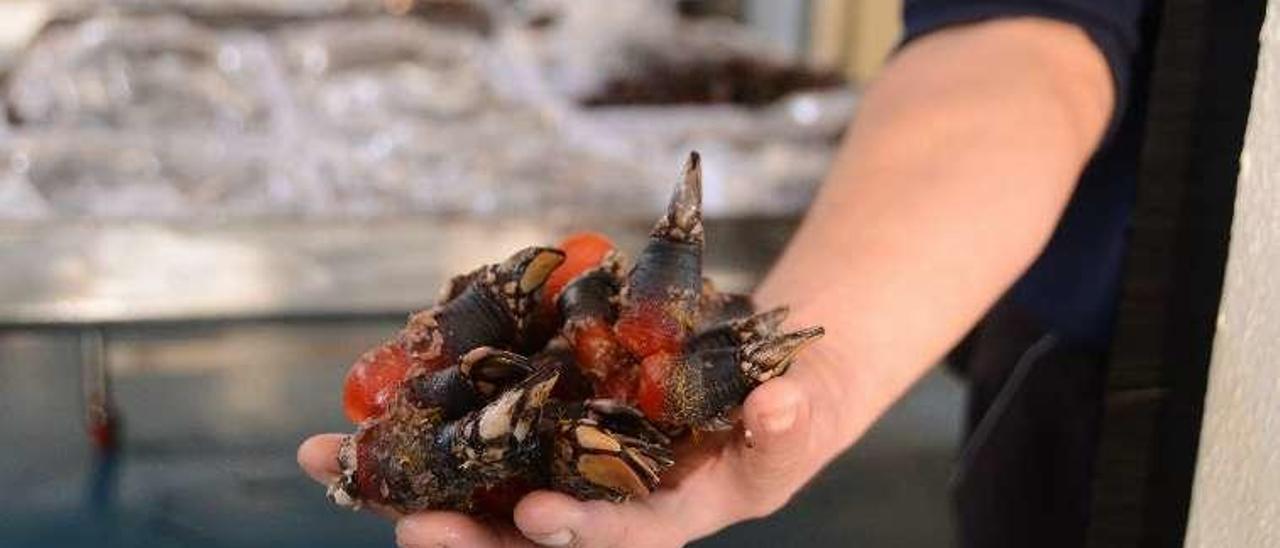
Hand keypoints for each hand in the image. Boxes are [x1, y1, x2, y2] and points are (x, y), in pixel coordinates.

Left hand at [299, 370, 834, 547]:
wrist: (759, 369)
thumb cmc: (791, 404)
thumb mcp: (805, 413)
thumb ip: (793, 420)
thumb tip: (779, 405)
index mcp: (664, 515)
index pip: (620, 537)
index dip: (582, 532)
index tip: (537, 518)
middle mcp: (602, 498)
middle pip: (522, 532)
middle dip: (463, 534)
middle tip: (406, 524)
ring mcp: (563, 458)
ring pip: (479, 482)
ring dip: (406, 478)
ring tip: (330, 462)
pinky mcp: (540, 416)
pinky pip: (478, 423)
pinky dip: (425, 415)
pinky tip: (367, 402)